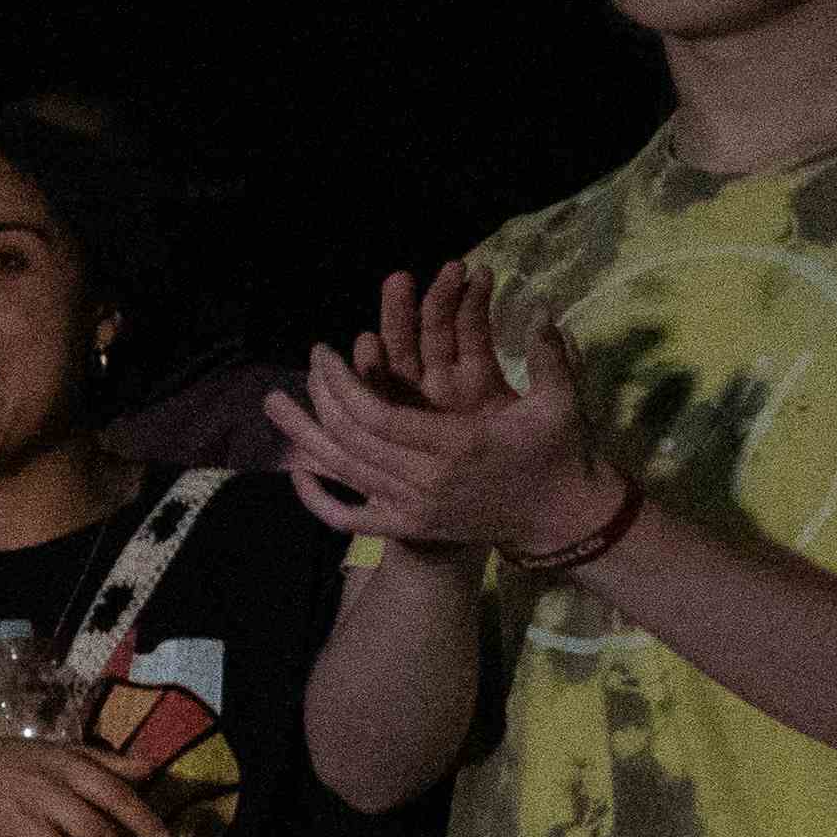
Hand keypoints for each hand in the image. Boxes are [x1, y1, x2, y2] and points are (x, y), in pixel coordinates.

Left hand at [264, 262, 621, 558]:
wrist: (561, 520)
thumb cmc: (561, 454)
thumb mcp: (560, 404)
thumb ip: (548, 357)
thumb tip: (541, 309)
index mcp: (458, 445)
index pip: (378, 416)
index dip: (343, 383)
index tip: (326, 351)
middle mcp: (427, 480)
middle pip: (351, 440)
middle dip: (321, 398)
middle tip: (308, 363)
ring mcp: (413, 510)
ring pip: (344, 472)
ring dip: (305, 437)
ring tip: (275, 404)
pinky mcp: (408, 528)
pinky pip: (348, 519)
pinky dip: (317, 498)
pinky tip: (296, 471)